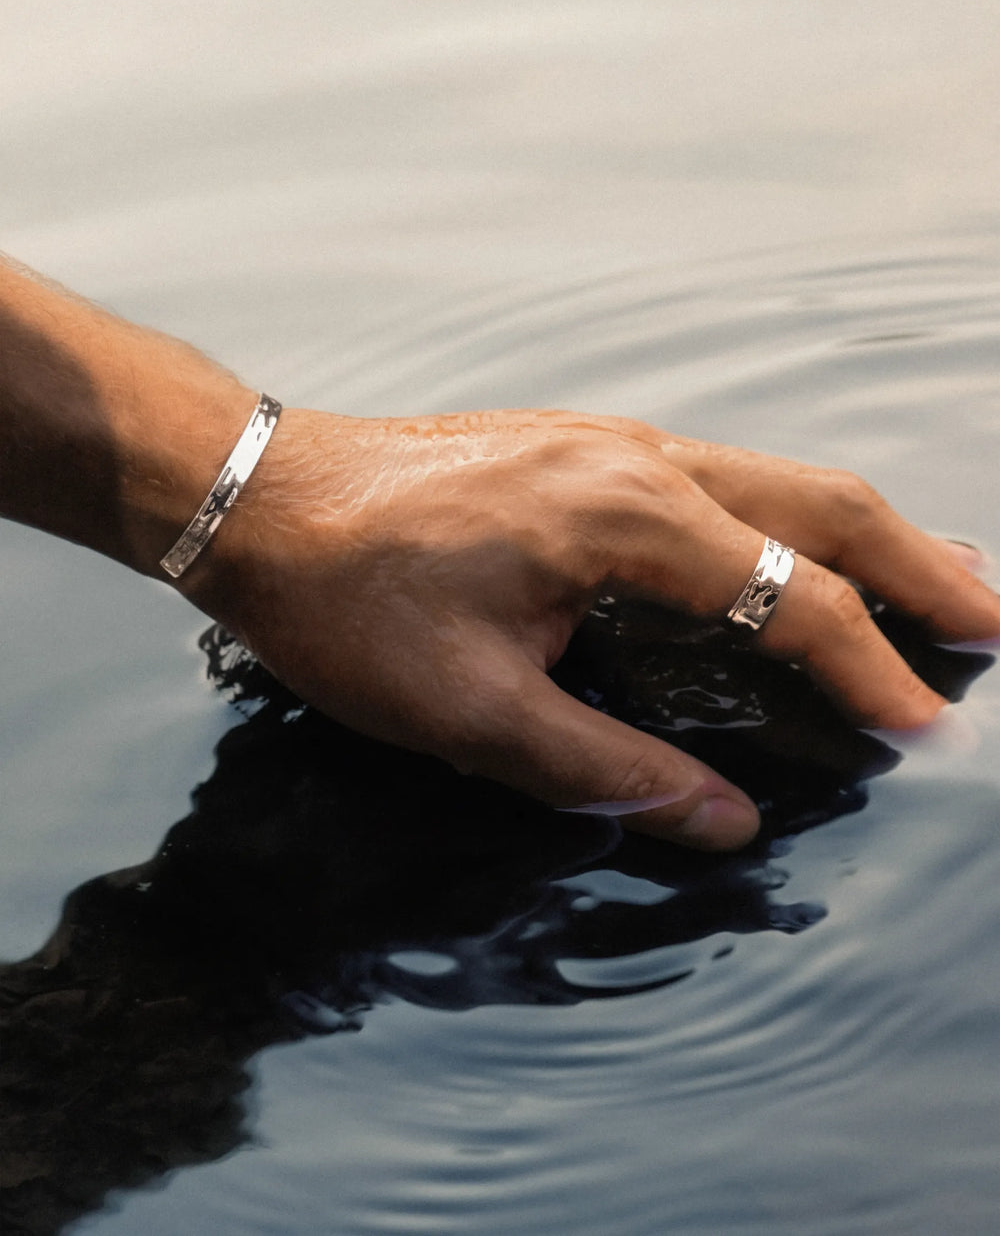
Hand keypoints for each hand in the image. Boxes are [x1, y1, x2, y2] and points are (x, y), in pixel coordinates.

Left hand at [183, 407, 999, 851]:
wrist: (261, 496)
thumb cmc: (350, 600)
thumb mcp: (472, 710)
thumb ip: (607, 766)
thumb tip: (720, 821)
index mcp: (627, 518)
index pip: (792, 597)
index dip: (868, 669)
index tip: (921, 729)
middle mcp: (641, 459)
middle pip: (822, 503)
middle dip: (920, 565)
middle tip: (993, 623)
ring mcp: (614, 441)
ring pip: (781, 476)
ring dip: (865, 531)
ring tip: (935, 582)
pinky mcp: (583, 447)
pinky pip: (727, 474)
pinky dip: (793, 515)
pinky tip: (798, 552)